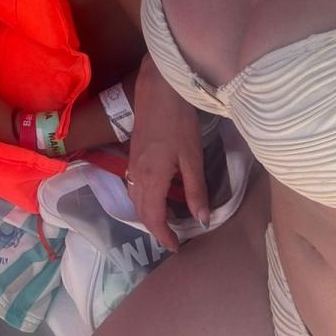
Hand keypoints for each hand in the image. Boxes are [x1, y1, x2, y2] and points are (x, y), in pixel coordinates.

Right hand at [128, 54, 208, 251]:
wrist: (158, 88)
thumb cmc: (179, 121)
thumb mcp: (192, 157)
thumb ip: (196, 190)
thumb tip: (202, 220)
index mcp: (152, 179)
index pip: (154, 218)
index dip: (164, 236)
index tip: (177, 246)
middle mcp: (137, 174)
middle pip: (140, 211)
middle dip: (155, 228)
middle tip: (173, 237)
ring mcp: (132, 163)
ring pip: (134, 198)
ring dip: (147, 213)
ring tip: (166, 218)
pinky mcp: (133, 153)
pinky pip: (133, 185)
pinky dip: (143, 198)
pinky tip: (156, 192)